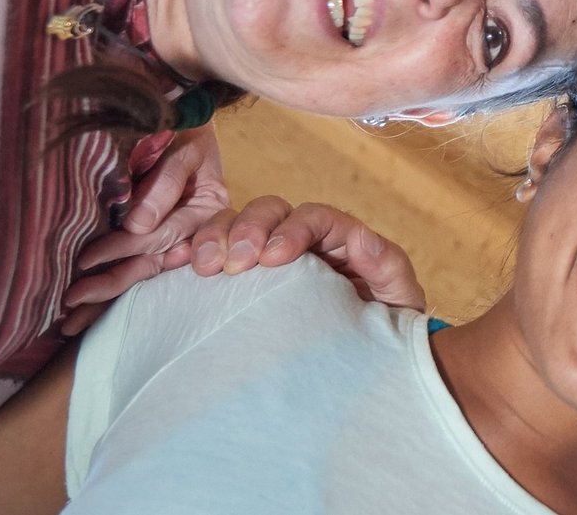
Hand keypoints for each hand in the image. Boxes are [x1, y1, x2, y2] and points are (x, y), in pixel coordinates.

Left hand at [62, 125, 230, 334]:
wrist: (180, 112)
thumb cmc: (183, 126)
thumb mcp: (184, 148)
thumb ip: (167, 182)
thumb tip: (137, 225)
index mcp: (206, 209)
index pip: (160, 235)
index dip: (124, 248)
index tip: (86, 260)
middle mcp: (191, 228)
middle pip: (149, 262)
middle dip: (109, 284)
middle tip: (70, 301)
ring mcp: (174, 236)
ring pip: (141, 270)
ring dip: (107, 296)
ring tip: (70, 320)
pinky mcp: (158, 240)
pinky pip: (136, 267)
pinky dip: (111, 284)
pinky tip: (85, 310)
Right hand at [189, 195, 425, 310]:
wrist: (364, 364)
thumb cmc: (386, 327)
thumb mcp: (398, 299)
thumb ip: (386, 266)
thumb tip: (363, 239)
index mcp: (339, 239)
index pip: (315, 217)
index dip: (292, 229)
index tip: (272, 257)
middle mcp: (301, 239)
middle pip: (269, 211)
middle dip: (248, 229)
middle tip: (233, 264)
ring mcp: (267, 255)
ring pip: (235, 224)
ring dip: (216, 238)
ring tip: (204, 268)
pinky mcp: (241, 278)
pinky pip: (213, 251)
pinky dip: (193, 250)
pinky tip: (179, 266)